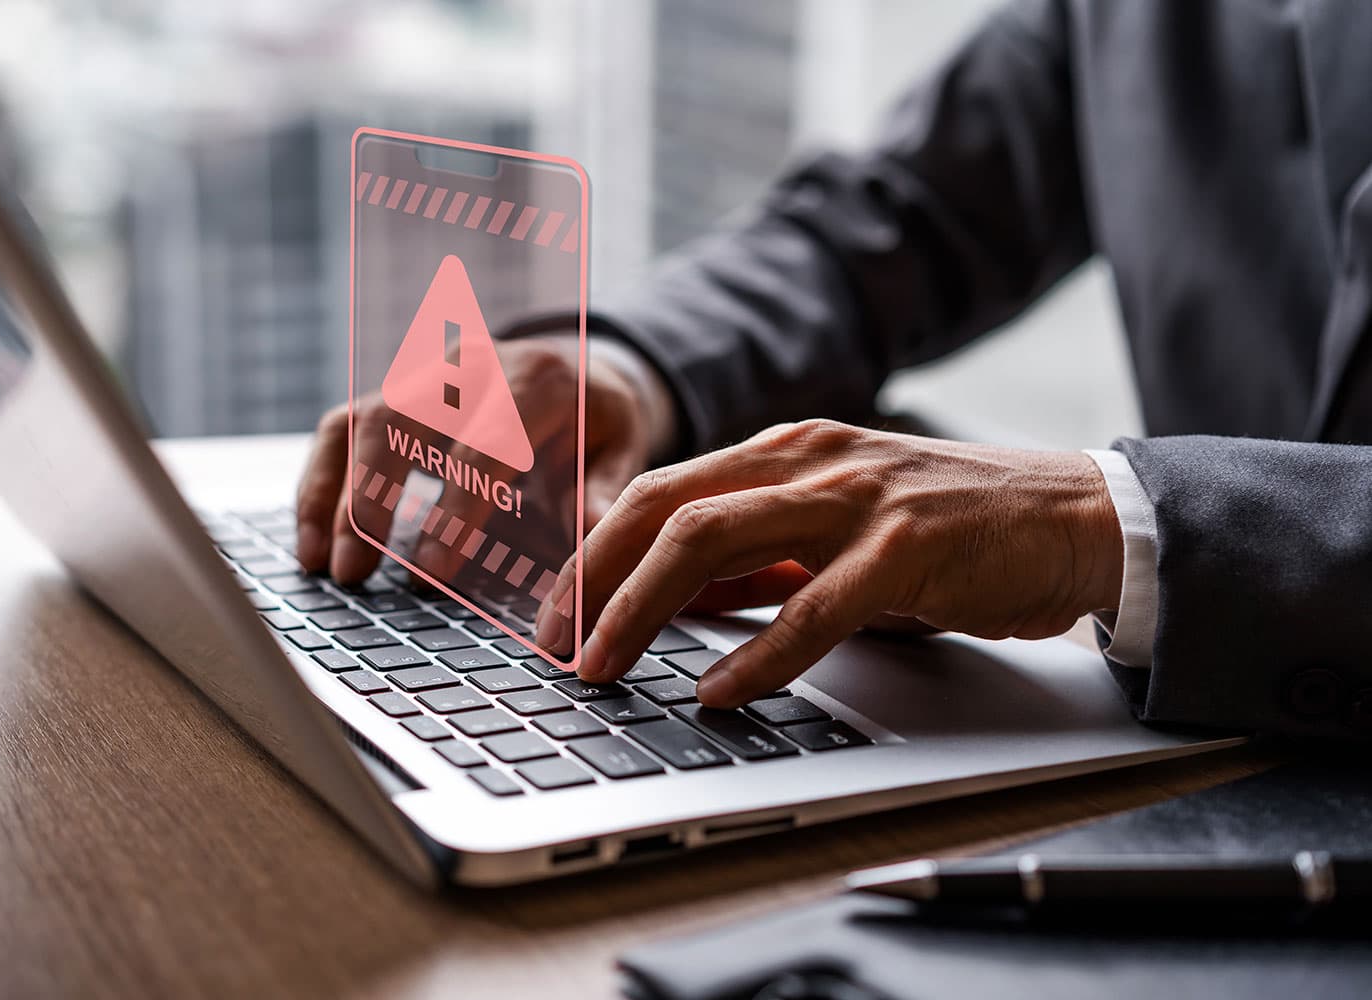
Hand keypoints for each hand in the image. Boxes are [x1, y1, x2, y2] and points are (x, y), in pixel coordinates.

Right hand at [296, 336, 656, 583]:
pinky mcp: (397, 389)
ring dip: (332, 493)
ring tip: (322, 562)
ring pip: (362, 422)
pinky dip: (320, 480)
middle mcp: (472, 365)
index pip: (483, 444)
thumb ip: (605, 490)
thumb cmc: (597, 420)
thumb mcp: (621, 448)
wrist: (580, 365)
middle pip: (404, 424)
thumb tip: (593, 532)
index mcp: (535, 380)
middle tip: (357, 573)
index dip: (455, 509)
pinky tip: (312, 536)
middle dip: (372, 500)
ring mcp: (427, 372)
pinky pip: (343, 426)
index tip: (431, 572)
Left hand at [534, 419, 1122, 707]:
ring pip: (715, 541)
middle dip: (595, 581)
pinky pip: (814, 605)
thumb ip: (758, 561)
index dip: (594, 555)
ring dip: (644, 610)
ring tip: (605, 666)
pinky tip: (720, 693)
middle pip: (666, 511)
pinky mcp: (909, 547)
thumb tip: (672, 602)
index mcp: (784, 453)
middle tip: (556, 646)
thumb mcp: (836, 535)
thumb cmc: (953, 530)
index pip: (659, 495)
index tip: (555, 614)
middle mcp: (809, 462)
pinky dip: (759, 654)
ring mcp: (857, 498)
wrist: (1075, 517)